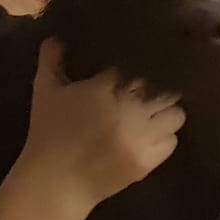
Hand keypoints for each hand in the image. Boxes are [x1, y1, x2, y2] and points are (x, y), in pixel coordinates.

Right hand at [0, 40, 183, 219]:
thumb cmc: (48, 133)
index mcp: (106, 87)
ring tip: (155, 111)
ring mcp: (141, 136)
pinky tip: (152, 134)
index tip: (132, 71)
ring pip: (175, 113)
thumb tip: (56, 37)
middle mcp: (130, 109)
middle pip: (164, 88)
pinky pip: (172, 141)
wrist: (55, 182)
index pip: (136, 67)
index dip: (135, 68)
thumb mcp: (44, 92)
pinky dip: (164, 136)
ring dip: (165, 110)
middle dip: (157, 88)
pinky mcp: (147, 160)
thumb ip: (51, 61)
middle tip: (148, 91)